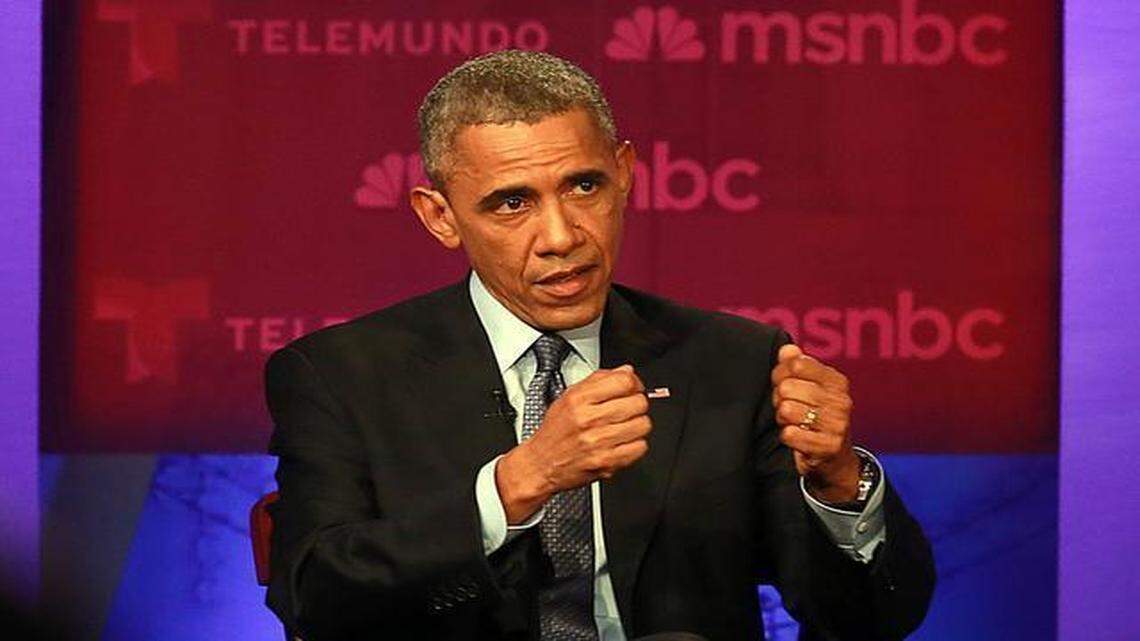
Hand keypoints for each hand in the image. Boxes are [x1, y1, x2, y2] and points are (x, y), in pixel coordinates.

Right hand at [496, 365, 651, 523]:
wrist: (541, 464)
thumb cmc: (555, 431)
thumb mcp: (569, 396)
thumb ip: (599, 380)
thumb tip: (627, 371)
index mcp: (579, 399)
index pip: (624, 381)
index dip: (634, 383)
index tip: (633, 388)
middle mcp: (589, 419)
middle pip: (638, 403)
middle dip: (637, 404)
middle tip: (628, 409)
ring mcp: (598, 442)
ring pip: (643, 425)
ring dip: (638, 425)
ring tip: (624, 427)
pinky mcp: (606, 462)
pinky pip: (639, 448)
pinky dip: (635, 445)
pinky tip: (623, 442)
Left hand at [771, 344, 860, 502]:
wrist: (834, 459)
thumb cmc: (816, 418)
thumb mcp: (810, 388)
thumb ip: (797, 365)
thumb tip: (786, 349)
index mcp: (836, 381)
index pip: (796, 364)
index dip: (780, 374)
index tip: (783, 384)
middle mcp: (840, 401)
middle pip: (787, 387)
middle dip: (779, 399)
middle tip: (787, 407)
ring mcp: (836, 424)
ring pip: (787, 410)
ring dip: (782, 419)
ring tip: (793, 422)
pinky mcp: (827, 447)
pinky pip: (789, 434)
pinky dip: (787, 436)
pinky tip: (796, 437)